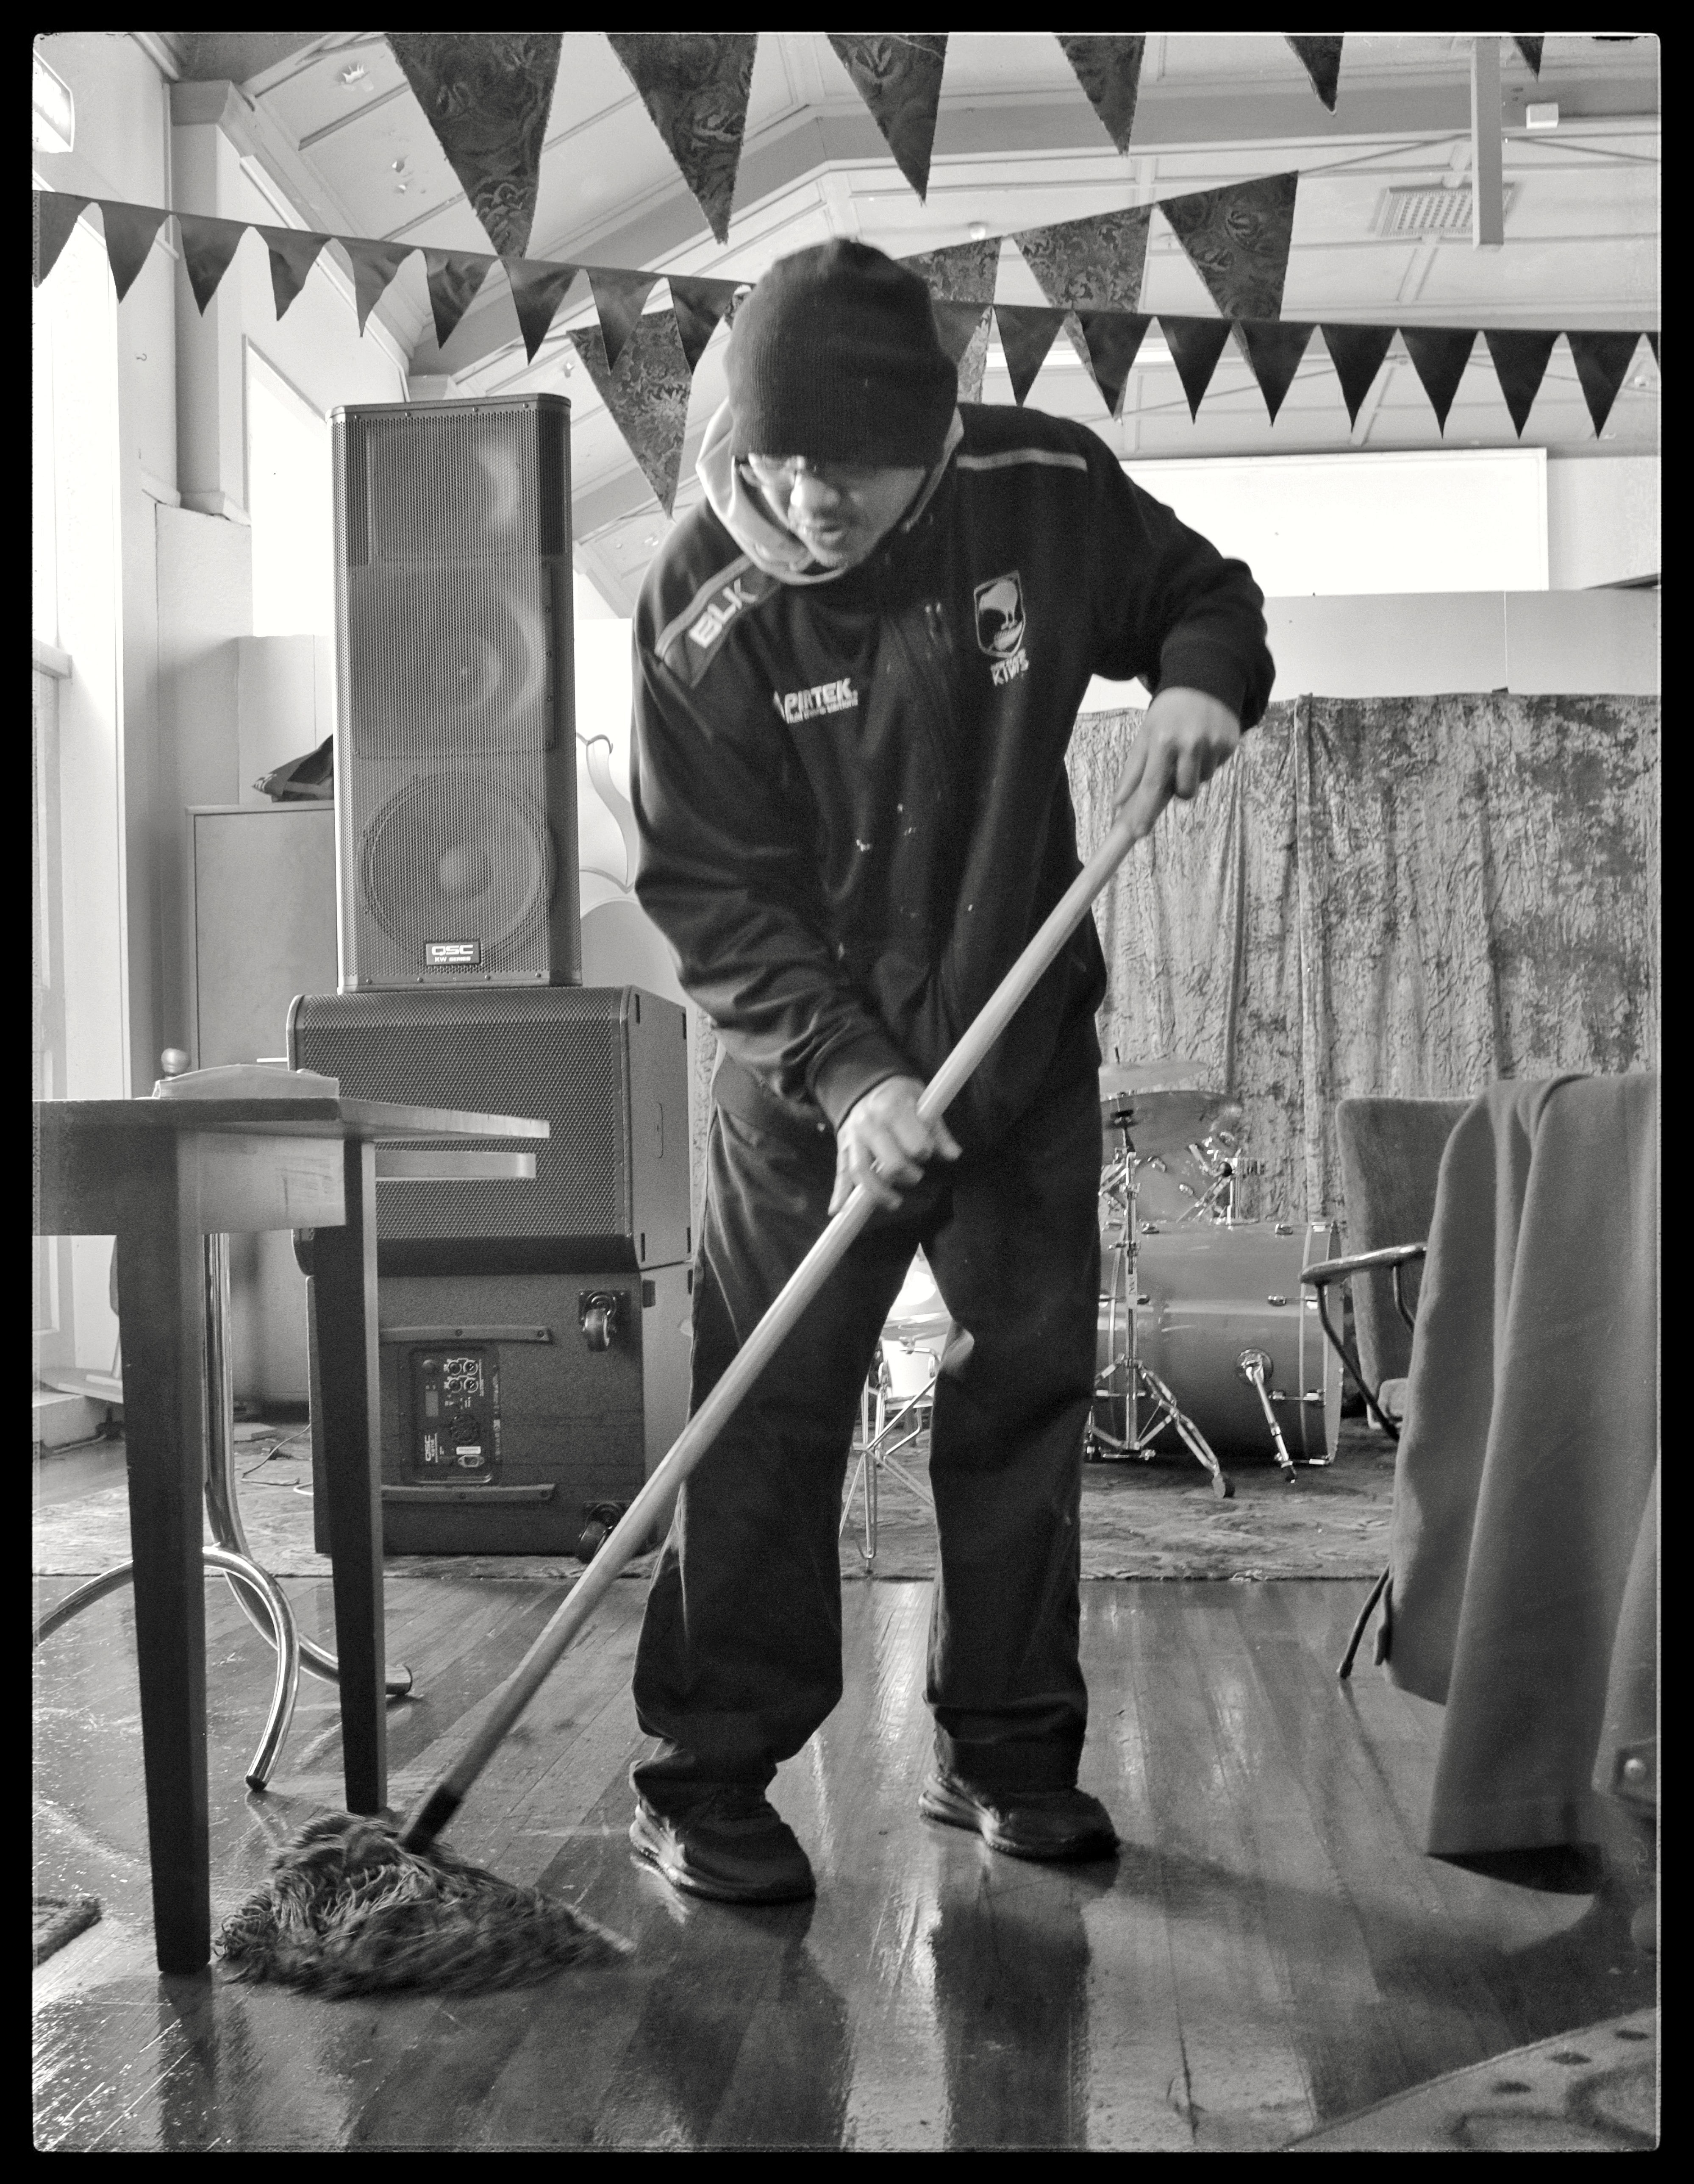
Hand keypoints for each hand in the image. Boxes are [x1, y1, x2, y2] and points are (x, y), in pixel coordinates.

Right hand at [830, 1076, 961, 1214]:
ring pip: (861, 1172)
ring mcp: (853, 1137)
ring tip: (894, 1202)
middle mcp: (869, 1124)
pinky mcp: (843, 1148)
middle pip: (889, 1164)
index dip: (923, 1152)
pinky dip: (839, 1194)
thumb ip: (938, 1131)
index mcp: (892, 1109)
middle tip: (916, 1175)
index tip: (926, 1152)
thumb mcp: (923, 1102)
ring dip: (879, 1193)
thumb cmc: (899, 1095)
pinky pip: (840, 1173)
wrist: (865, 1083)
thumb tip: (954, 1155)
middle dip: (907, 1174)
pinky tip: (839, 1211)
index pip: (913, 1145)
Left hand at [1111, 687, 1240, 843]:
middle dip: (1178, 789)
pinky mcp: (1230, 743)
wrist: (1204, 681)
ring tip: (1190, 748)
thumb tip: (1118, 804)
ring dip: (1193, 774)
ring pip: (1201, 782)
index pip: (1152, 785)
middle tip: (1175, 766)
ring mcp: (1213, 744)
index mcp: (1163, 740)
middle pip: (1184, 792)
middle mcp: (1189, 743)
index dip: (1145, 812)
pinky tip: (1204, 741)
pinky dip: (1208, 761)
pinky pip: (1216, 768)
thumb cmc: (1169, 712)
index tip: (1138, 833)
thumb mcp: (1146, 735)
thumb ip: (1133, 770)